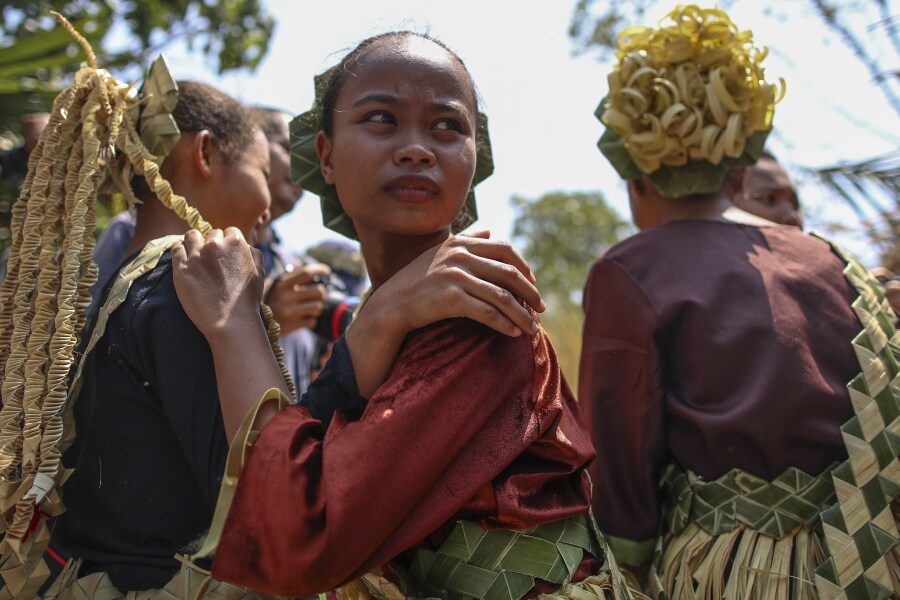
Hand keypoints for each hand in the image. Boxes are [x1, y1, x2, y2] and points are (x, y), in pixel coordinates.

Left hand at [171, 228, 264, 338]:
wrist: (230, 321)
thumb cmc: (247, 299)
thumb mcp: (259, 272)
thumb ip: (253, 253)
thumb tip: (246, 246)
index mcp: (236, 243)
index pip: (230, 232)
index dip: (229, 242)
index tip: (227, 254)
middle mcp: (214, 244)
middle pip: (211, 234)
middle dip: (213, 244)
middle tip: (213, 260)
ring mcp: (196, 255)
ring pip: (191, 236)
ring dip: (195, 242)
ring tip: (196, 255)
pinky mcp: (181, 268)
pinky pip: (176, 248)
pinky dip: (180, 251)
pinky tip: (183, 259)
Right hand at [265, 263, 330, 334]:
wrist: (254, 324)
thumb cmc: (268, 301)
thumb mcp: (274, 285)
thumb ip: (288, 276)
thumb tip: (300, 263)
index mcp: (282, 283)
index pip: (306, 272)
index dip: (320, 269)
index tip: (327, 271)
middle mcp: (286, 296)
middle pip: (318, 291)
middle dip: (321, 294)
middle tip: (317, 296)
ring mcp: (289, 311)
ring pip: (318, 306)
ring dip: (317, 308)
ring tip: (309, 308)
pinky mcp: (292, 325)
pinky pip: (312, 322)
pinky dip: (310, 320)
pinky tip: (302, 318)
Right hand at [345, 231, 544, 397]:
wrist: (391, 305)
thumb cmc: (416, 281)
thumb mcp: (440, 253)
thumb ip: (467, 240)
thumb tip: (490, 230)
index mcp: (460, 243)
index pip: (504, 249)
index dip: (523, 267)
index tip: (534, 284)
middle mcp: (459, 255)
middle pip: (508, 273)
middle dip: (529, 293)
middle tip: (541, 309)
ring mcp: (455, 276)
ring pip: (502, 296)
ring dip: (522, 314)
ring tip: (532, 329)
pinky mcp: (450, 298)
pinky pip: (487, 312)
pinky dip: (504, 323)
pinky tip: (513, 333)